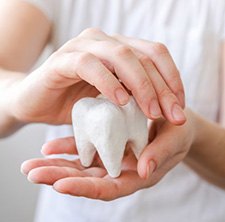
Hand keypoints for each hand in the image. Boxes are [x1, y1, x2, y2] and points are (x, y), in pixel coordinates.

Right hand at [8, 28, 184, 124]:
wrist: (34, 103)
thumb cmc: (73, 103)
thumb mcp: (109, 103)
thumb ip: (132, 99)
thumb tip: (163, 109)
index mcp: (117, 50)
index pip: (155, 55)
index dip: (172, 80)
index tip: (179, 108)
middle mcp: (103, 42)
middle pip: (143, 56)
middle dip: (162, 88)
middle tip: (173, 116)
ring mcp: (82, 47)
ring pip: (121, 56)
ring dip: (141, 86)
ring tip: (151, 113)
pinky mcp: (62, 60)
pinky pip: (90, 65)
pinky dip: (108, 83)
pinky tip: (120, 102)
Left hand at [21, 109, 194, 200]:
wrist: (173, 119)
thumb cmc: (178, 131)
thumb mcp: (175, 139)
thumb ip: (161, 154)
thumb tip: (143, 169)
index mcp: (138, 174)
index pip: (110, 187)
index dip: (86, 188)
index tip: (60, 185)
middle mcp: (120, 169)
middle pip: (87, 179)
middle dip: (59, 177)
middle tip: (32, 172)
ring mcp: (111, 156)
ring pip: (80, 166)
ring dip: (56, 165)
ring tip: (31, 164)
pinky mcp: (106, 142)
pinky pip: (84, 147)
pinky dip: (67, 148)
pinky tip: (50, 147)